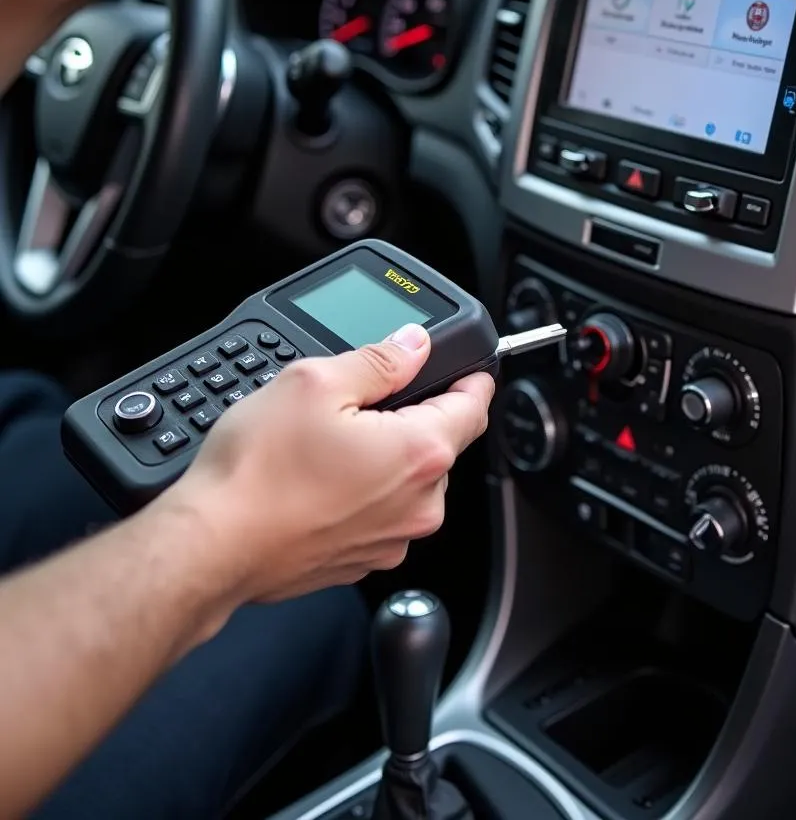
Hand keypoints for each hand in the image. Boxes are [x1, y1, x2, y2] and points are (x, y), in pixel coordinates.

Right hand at [159, 324, 493, 603]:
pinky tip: (317, 481)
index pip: (475, 406)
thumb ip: (378, 360)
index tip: (468, 369)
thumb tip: (413, 345)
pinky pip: (379, 513)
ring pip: (407, 480)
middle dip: (411, 417)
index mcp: (420, 454)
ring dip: (384, 457)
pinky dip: (361, 493)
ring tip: (326, 446)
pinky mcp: (363, 559)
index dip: (471, 379)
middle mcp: (420, 504)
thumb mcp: (315, 383)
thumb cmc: (256, 473)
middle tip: (360, 403)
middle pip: (439, 443)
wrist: (210, 548)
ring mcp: (392, 538)